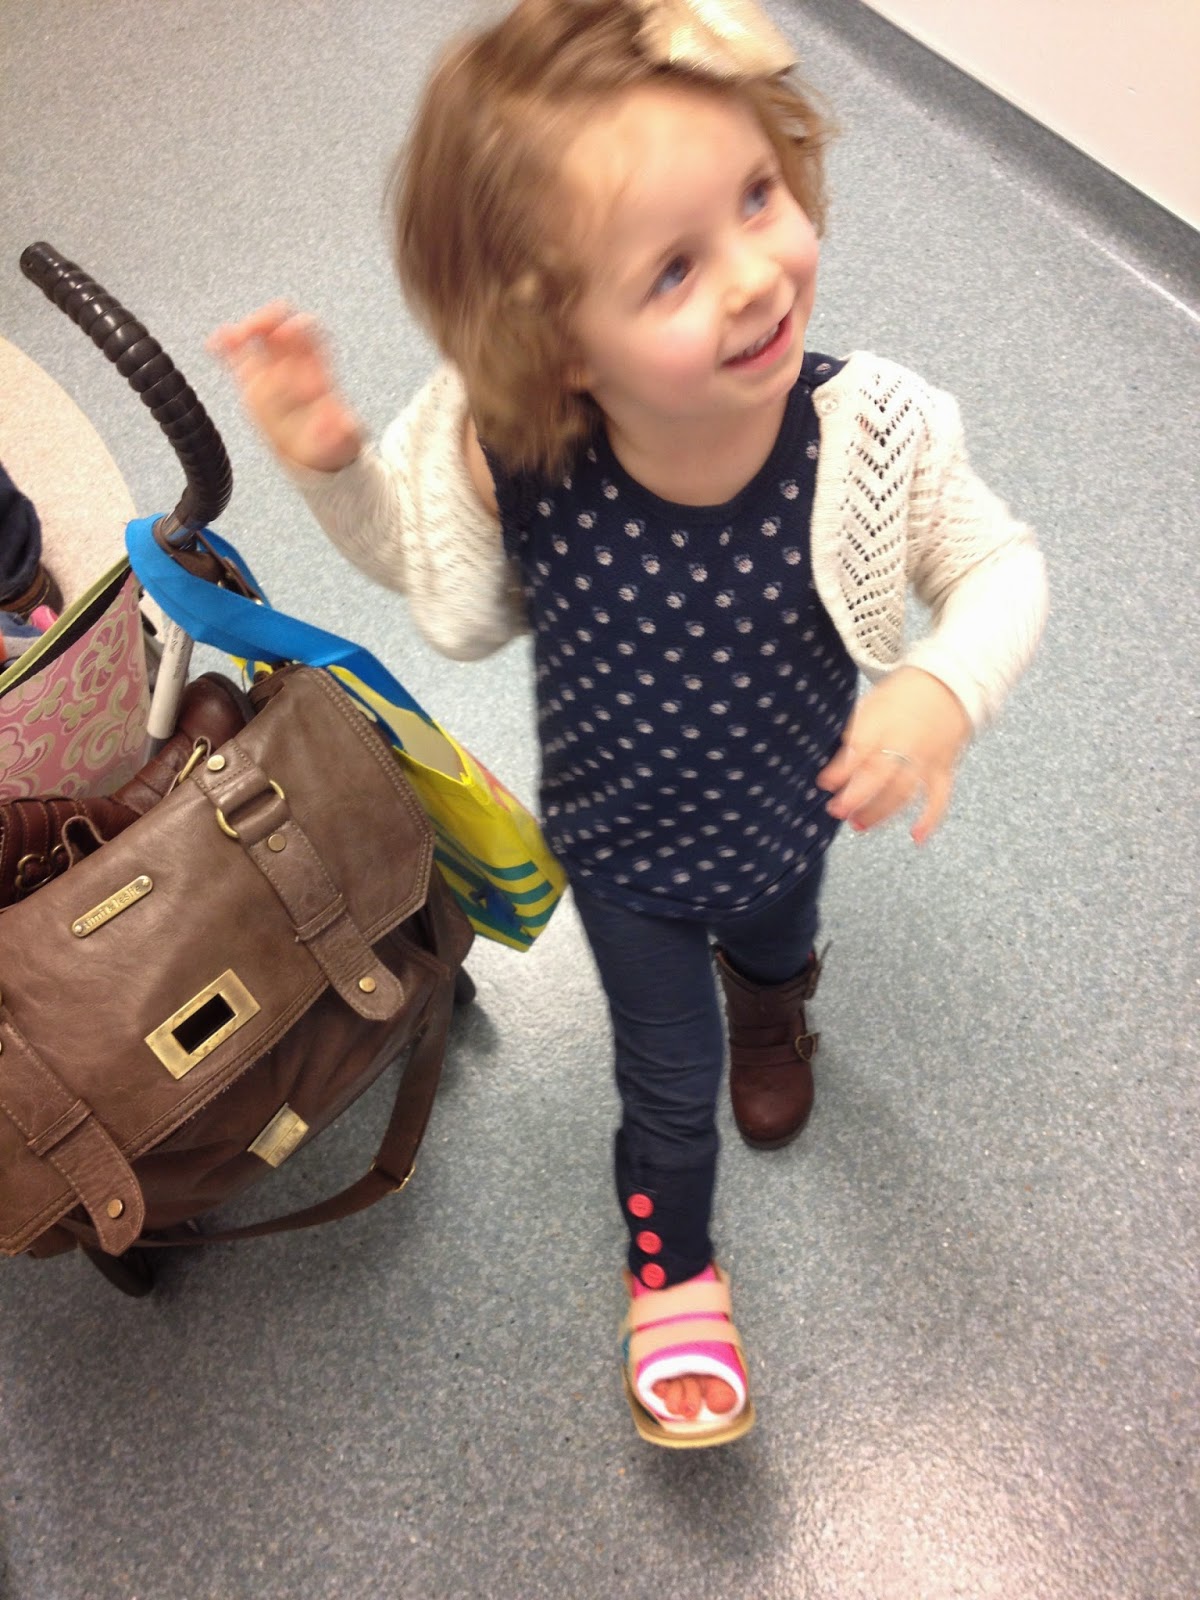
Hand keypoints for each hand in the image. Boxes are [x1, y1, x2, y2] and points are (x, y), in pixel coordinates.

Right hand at [208, 302, 362, 472]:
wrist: (318, 455)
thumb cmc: (335, 443)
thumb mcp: (346, 441)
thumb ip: (342, 432)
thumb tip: (336, 424)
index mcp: (319, 370)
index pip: (311, 333)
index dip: (299, 326)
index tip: (286, 333)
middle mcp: (295, 364)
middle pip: (280, 325)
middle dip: (266, 321)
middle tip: (251, 332)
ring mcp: (273, 370)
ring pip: (257, 338)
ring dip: (242, 332)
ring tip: (228, 338)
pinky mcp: (254, 383)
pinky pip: (239, 359)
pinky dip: (226, 348)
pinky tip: (214, 345)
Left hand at [817, 667, 971, 843]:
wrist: (950, 683)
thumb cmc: (903, 695)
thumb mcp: (872, 703)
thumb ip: (855, 732)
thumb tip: (836, 767)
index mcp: (885, 722)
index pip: (859, 748)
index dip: (840, 770)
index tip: (824, 784)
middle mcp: (906, 742)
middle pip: (880, 776)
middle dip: (856, 796)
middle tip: (836, 811)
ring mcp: (926, 759)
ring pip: (903, 792)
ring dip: (881, 812)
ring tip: (858, 825)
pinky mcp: (943, 769)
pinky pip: (939, 798)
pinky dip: (930, 819)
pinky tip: (916, 837)